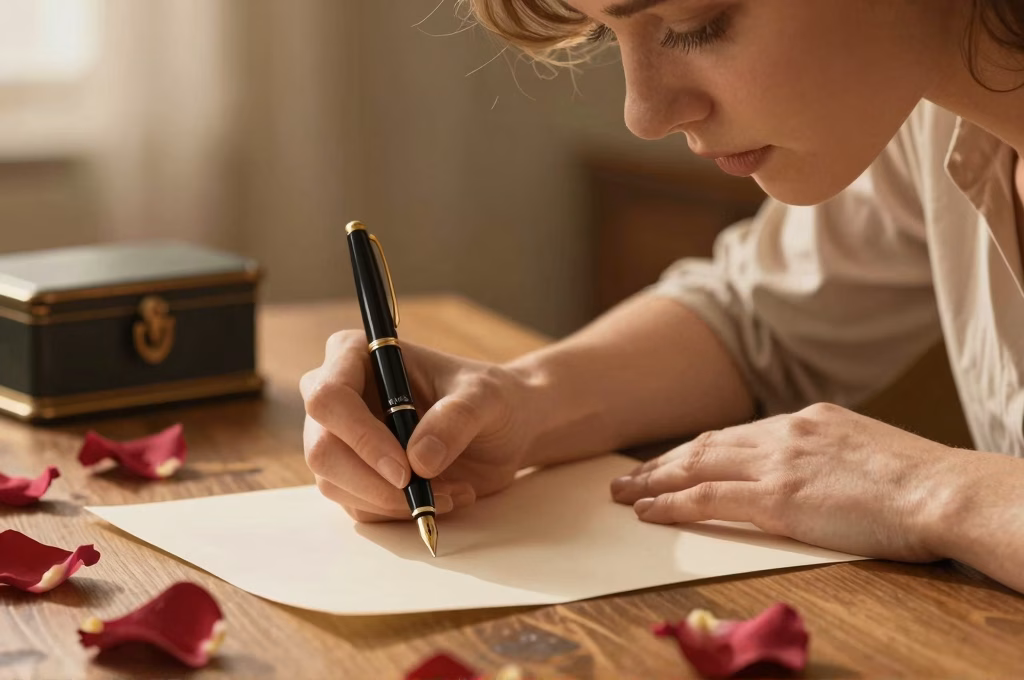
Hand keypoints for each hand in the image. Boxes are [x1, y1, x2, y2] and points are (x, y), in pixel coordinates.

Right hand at [301, 330, 533, 521]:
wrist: (504, 428)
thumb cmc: (490, 397)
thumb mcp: (485, 397)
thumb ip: (456, 419)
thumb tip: (418, 460)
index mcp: (356, 355)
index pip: (329, 397)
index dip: (360, 437)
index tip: (405, 469)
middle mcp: (338, 397)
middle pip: (321, 449)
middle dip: (373, 482)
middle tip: (427, 494)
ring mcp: (341, 439)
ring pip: (335, 484)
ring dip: (393, 502)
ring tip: (451, 491)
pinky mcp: (354, 475)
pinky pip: (358, 507)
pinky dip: (400, 513)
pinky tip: (443, 497)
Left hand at [610, 402, 961, 561]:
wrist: (940, 489)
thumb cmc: (917, 481)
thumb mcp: (865, 451)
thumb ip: (826, 455)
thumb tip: (810, 474)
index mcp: (807, 421)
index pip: (736, 435)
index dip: (697, 449)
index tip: (674, 460)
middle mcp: (784, 433)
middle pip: (706, 445)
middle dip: (663, 462)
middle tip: (630, 475)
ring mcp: (777, 463)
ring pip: (696, 466)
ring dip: (654, 480)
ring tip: (624, 492)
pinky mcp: (777, 498)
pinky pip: (708, 498)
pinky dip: (672, 504)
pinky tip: (649, 510)